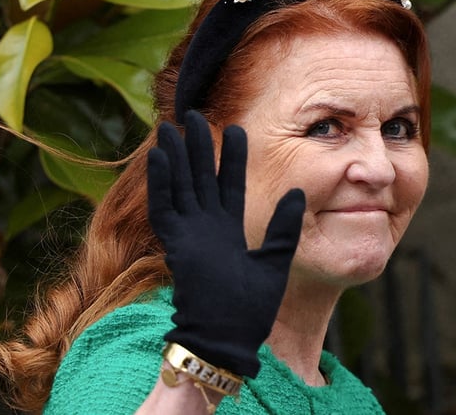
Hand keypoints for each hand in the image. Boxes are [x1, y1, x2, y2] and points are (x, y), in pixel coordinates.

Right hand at [147, 110, 304, 377]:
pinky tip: (158, 156)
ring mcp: (188, 235)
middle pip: (199, 177)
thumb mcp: (275, 262)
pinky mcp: (175, 244)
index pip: (229, 184)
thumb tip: (297, 192)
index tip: (235, 128)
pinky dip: (160, 182)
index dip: (231, 157)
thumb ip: (283, 227)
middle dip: (196, 146)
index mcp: (227, 232)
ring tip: (171, 125)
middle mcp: (205, 228)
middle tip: (193, 115)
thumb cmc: (250, 310)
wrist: (227, 339)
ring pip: (179, 185)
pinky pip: (164, 207)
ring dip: (174, 156)